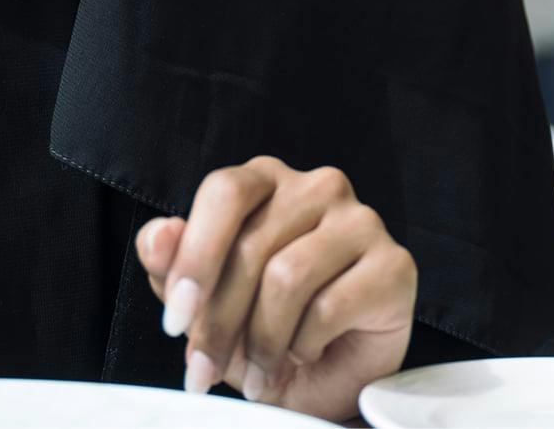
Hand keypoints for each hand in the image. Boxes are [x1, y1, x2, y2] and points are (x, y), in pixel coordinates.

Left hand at [136, 157, 415, 423]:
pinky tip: (300, 356)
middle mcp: (316, 185)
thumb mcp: (207, 298)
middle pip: (252, 244)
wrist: (332, 375)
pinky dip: (303, 345)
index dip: (195, 255)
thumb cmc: (264, 324)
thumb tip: (158, 238)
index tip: (174, 318)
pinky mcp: (395, 264)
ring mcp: (360, 220)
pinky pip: (330, 306)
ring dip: (261, 341)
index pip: (223, 192)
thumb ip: (173, 264)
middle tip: (202, 371)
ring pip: (288, 277)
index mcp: (265, 177)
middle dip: (218, 320)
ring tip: (255, 375)